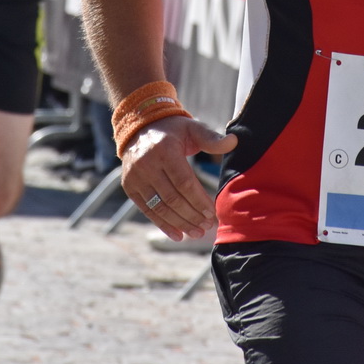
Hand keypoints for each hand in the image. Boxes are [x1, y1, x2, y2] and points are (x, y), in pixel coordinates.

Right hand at [121, 116, 237, 240]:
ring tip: (197, 233)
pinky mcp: (129, 187)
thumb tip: (234, 142)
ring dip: (180, 223)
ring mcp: (135, 177)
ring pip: (160, 207)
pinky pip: (147, 210)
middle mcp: (146, 164)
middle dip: (192, 215)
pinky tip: (178, 235)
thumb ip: (212, 138)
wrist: (139, 128)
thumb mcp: (192, 128)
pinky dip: (162, 224)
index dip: (198, 200)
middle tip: (208, 226)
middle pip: (172, 198)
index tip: (212, 213)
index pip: (184, 182)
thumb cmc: (173, 131)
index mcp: (164, 150)